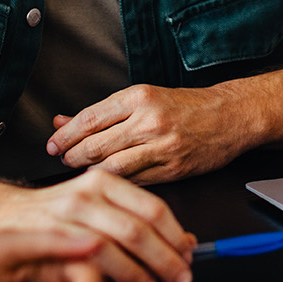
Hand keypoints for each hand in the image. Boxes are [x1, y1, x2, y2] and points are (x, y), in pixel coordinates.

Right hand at [0, 169, 196, 281]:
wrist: (2, 215)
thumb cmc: (55, 212)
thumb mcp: (98, 203)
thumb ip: (135, 217)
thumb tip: (184, 242)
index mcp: (105, 181)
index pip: (153, 207)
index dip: (174, 236)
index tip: (188, 255)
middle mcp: (87, 194)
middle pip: (137, 229)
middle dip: (163, 259)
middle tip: (179, 278)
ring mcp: (66, 217)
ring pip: (111, 247)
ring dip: (134, 274)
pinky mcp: (48, 240)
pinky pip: (80, 265)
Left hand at [48, 83, 258, 184]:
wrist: (229, 116)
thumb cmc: (186, 106)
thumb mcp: (144, 98)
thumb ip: (102, 113)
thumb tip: (61, 121)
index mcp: (139, 97)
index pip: (89, 119)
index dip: (65, 135)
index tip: (53, 144)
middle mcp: (149, 121)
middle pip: (96, 145)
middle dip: (72, 156)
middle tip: (62, 160)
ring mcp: (162, 147)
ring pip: (112, 167)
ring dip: (90, 173)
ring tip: (80, 172)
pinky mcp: (173, 170)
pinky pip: (134, 181)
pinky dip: (115, 184)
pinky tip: (106, 182)